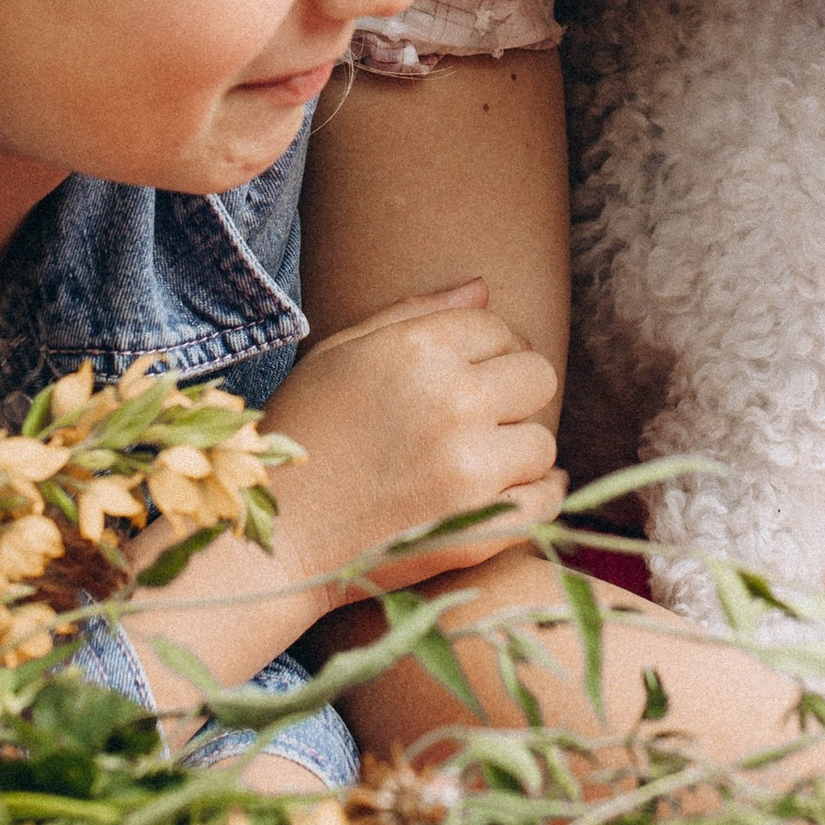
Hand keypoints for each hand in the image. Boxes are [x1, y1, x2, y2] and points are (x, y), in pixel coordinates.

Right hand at [263, 280, 563, 593]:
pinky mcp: (481, 526)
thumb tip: (484, 288)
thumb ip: (415, 314)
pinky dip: (535, 496)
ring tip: (474, 461)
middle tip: (478, 417)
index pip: (496, 328)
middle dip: (512, 393)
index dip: (484, 351)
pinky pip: (548, 499)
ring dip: (516, 450)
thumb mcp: (339, 354)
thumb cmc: (302, 435)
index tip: (463, 377)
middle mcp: (453, 401)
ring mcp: (470, 467)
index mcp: (417, 350)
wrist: (276, 536)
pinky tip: (508, 491)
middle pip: (537, 376)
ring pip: (543, 441)